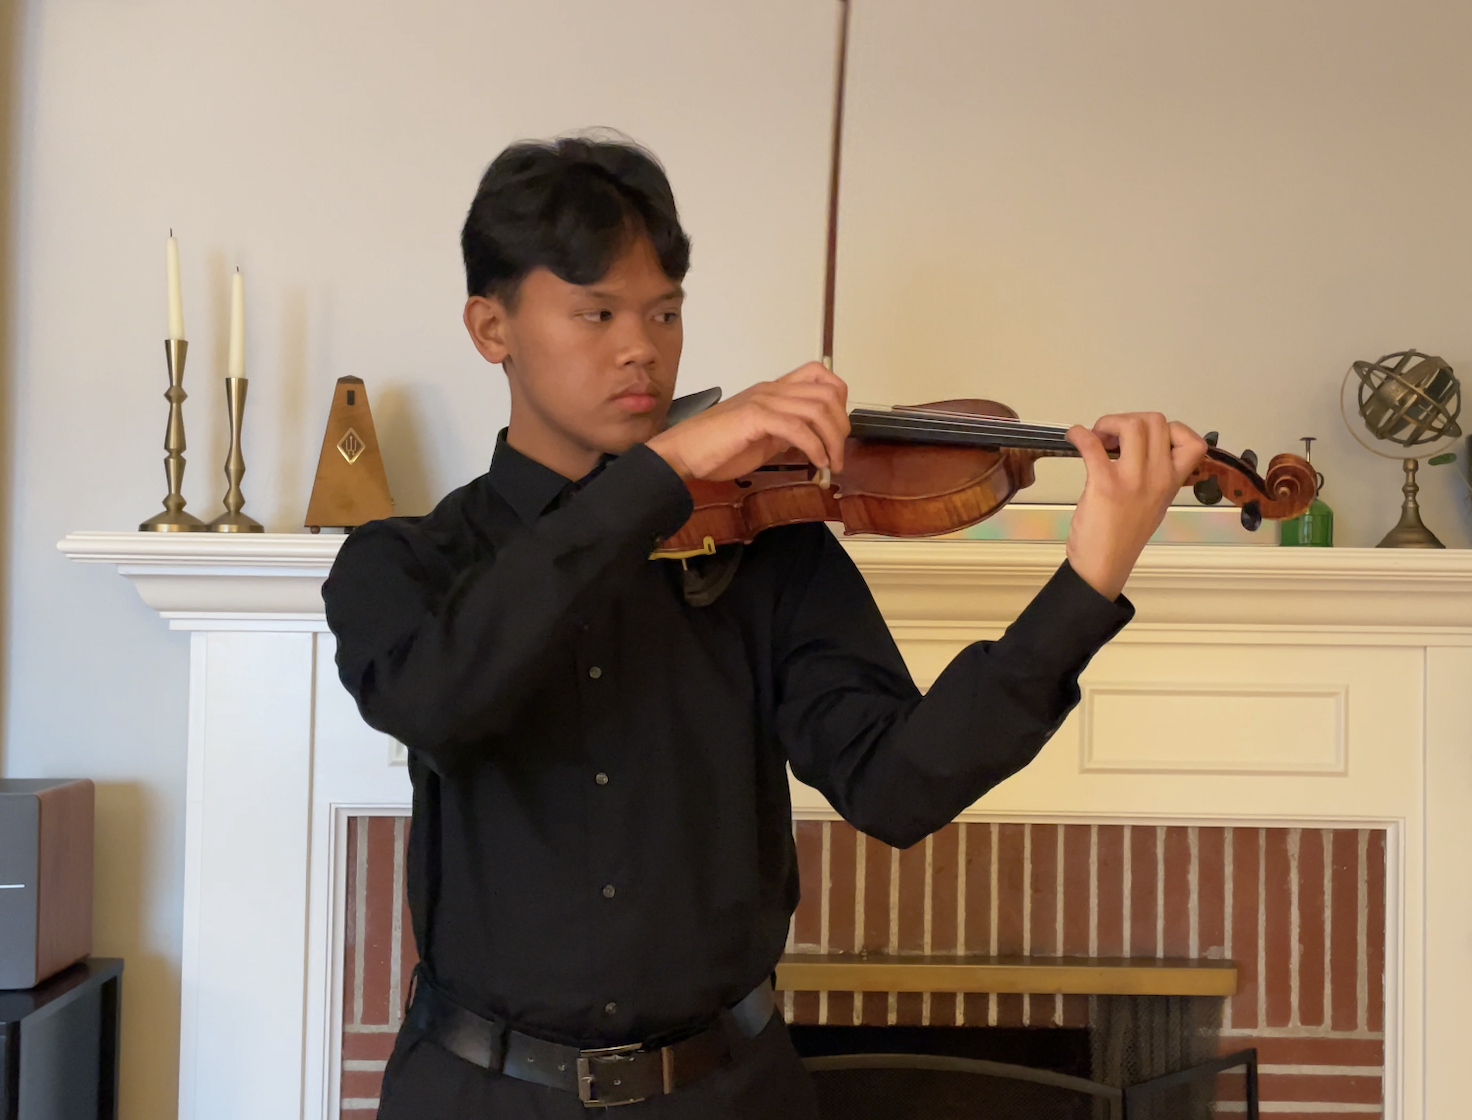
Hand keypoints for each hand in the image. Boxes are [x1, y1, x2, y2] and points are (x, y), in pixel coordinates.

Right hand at [646, 362, 848, 480]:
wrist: (682, 452)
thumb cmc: (715, 447)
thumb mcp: (761, 438)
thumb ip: (785, 433)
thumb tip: (810, 440)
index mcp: (772, 391)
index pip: (819, 376)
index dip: (838, 399)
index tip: (837, 431)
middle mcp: (771, 390)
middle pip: (826, 393)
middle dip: (840, 426)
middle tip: (838, 454)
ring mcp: (762, 401)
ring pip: (816, 409)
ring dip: (832, 440)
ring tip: (831, 463)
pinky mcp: (754, 417)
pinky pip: (797, 428)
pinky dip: (814, 447)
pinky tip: (816, 462)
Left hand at [1065, 413, 1207, 599]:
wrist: (1103, 565)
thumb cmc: (1124, 537)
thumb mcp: (1154, 504)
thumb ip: (1154, 476)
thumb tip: (1135, 447)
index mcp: (1171, 483)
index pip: (1194, 442)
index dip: (1171, 429)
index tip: (1147, 440)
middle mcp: (1157, 478)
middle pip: (1156, 422)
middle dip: (1130, 420)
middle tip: (1112, 438)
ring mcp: (1132, 480)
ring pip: (1132, 425)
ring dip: (1110, 423)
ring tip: (1098, 438)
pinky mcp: (1104, 484)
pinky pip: (1093, 445)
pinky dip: (1081, 434)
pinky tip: (1075, 437)